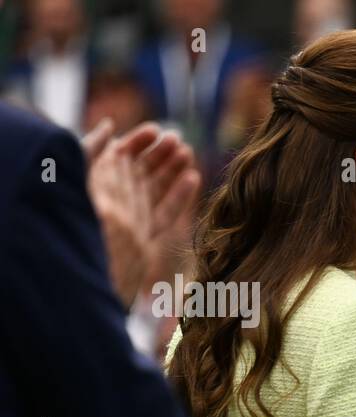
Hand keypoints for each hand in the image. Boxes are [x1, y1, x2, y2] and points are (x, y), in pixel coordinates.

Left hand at [83, 120, 199, 305]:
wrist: (80, 262)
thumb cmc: (74, 215)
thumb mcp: (79, 175)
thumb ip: (91, 150)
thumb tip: (111, 127)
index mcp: (94, 183)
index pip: (119, 157)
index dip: (137, 142)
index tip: (155, 130)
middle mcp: (112, 201)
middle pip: (139, 173)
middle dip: (158, 154)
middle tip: (177, 139)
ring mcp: (129, 220)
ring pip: (154, 190)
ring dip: (172, 169)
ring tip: (187, 152)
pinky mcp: (143, 238)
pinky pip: (163, 215)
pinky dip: (179, 196)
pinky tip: (192, 178)